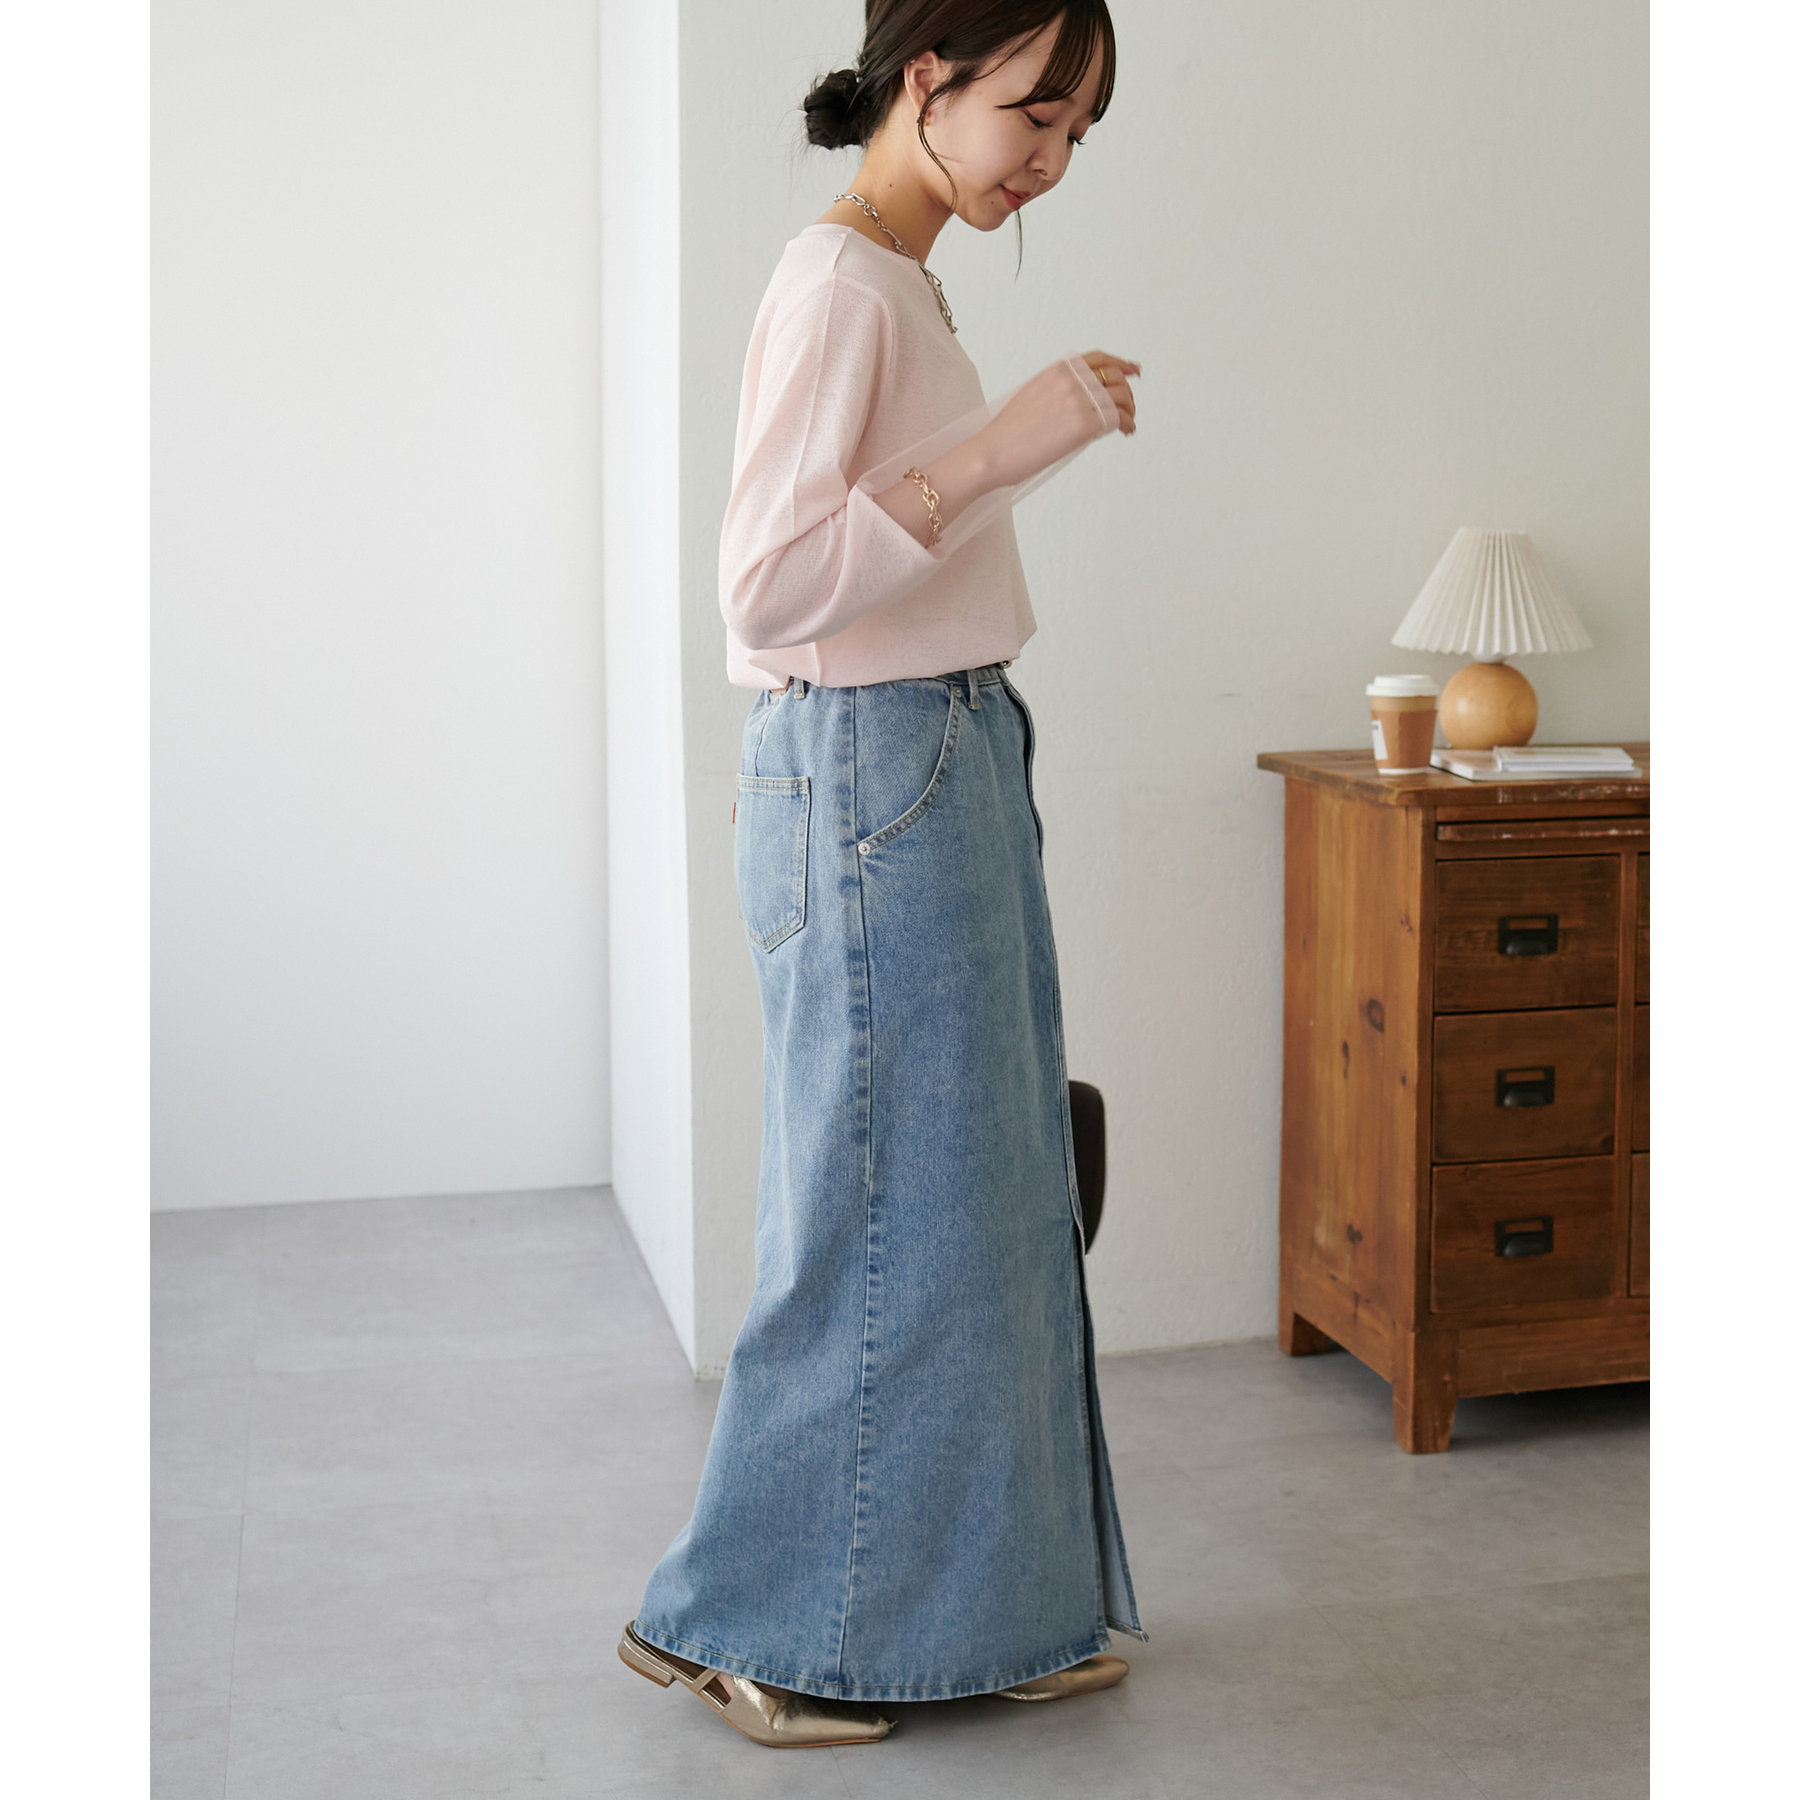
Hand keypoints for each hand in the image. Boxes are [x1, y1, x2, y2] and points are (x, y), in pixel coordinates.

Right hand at [978, 349, 1140, 486]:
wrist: (991, 453)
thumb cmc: (1006, 435)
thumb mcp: (1033, 398)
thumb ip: (1059, 393)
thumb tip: (1081, 404)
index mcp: (1057, 371)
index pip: (1098, 358)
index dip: (1120, 362)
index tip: (1132, 370)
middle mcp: (1071, 380)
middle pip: (1115, 376)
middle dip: (1127, 392)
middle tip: (1129, 408)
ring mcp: (1078, 401)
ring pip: (1122, 396)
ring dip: (1130, 409)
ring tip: (1128, 423)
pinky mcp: (1084, 425)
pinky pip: (1119, 418)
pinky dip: (1128, 424)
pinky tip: (1127, 431)